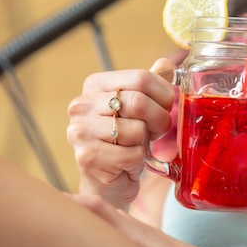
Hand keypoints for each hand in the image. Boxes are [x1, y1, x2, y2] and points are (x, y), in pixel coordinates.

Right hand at [67, 58, 175, 208]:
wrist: (106, 182)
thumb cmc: (123, 142)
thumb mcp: (137, 108)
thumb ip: (149, 85)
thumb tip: (166, 63)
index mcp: (95, 85)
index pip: (141, 77)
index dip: (164, 95)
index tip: (165, 108)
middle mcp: (81, 104)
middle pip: (139, 102)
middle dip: (159, 120)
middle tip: (155, 131)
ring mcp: (80, 131)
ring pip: (137, 130)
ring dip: (144, 143)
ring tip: (133, 148)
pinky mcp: (88, 157)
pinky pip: (132, 154)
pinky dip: (136, 162)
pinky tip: (124, 163)